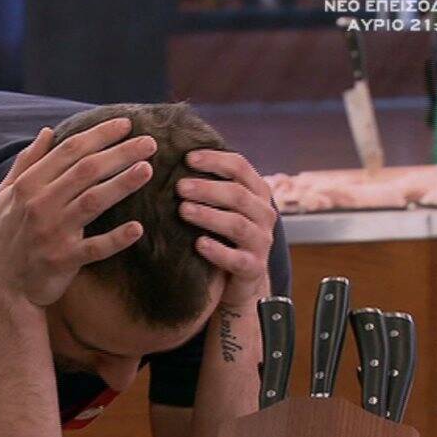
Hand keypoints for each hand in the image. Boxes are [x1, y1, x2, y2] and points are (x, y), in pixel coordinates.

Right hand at [0, 118, 154, 306]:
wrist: (1, 286)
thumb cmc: (6, 235)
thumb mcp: (4, 195)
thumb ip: (26, 162)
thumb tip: (46, 131)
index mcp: (29, 185)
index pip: (69, 151)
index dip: (99, 135)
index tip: (125, 124)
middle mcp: (41, 204)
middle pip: (86, 170)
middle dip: (120, 153)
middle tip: (149, 143)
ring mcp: (53, 233)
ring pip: (93, 202)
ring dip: (122, 184)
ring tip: (147, 169)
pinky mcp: (64, 260)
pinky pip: (94, 248)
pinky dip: (115, 239)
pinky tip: (137, 229)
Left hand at [175, 150, 277, 307]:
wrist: (238, 281)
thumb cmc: (222, 236)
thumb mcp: (220, 207)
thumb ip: (208, 185)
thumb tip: (174, 155)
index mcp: (256, 192)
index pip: (240, 167)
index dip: (215, 160)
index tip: (187, 158)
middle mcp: (263, 214)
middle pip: (238, 195)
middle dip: (207, 189)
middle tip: (180, 187)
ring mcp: (261, 242)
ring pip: (237, 225)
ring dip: (209, 216)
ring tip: (184, 210)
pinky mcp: (253, 268)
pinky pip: (237, 259)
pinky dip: (218, 251)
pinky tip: (199, 244)